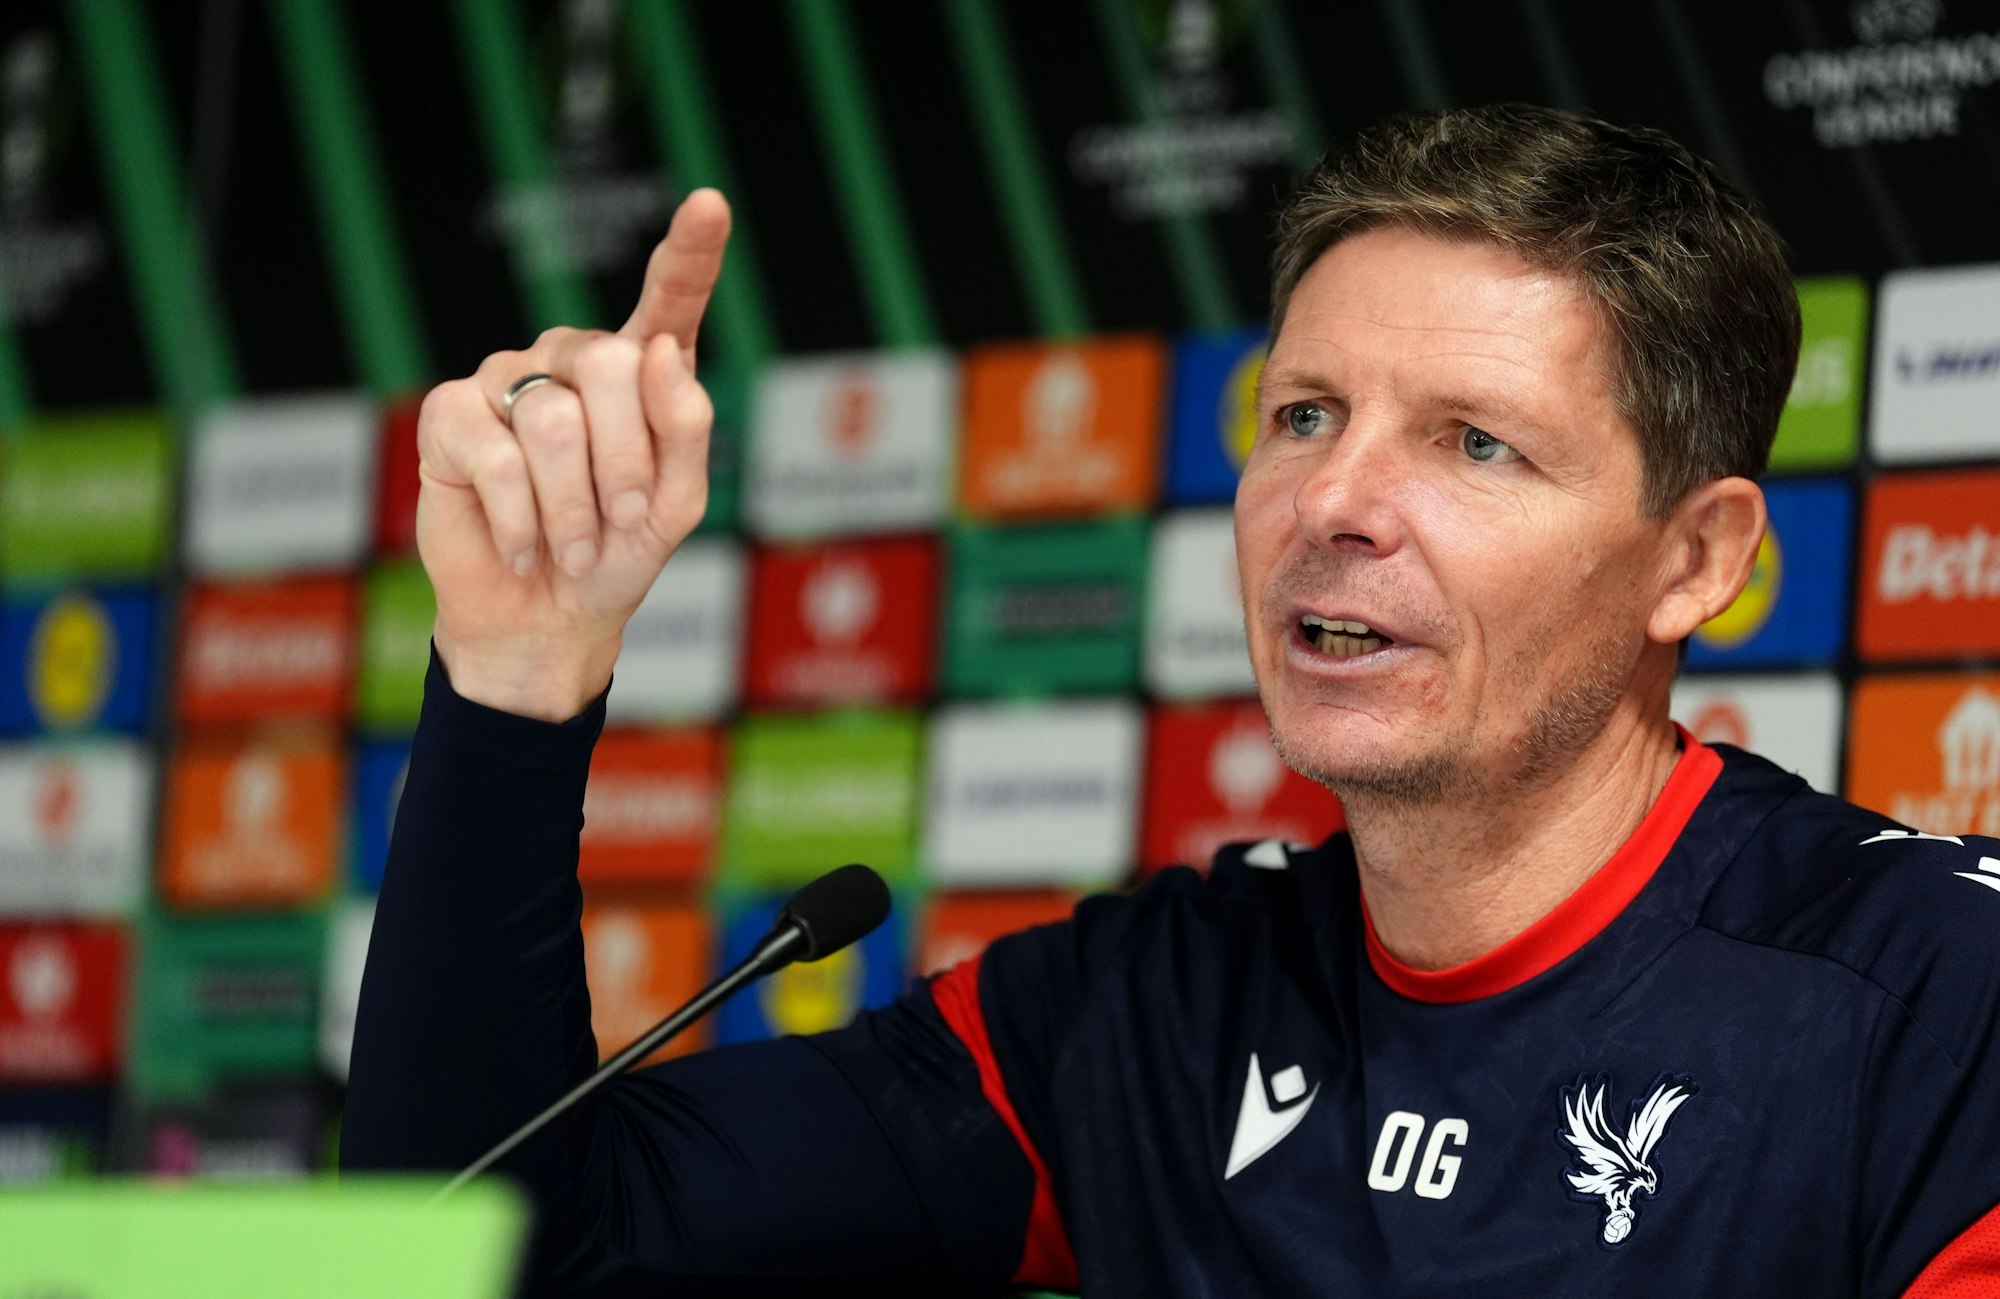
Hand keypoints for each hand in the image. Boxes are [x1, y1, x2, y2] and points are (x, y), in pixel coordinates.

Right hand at [415, 189, 730, 719]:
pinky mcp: (451, 416)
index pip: (669, 298)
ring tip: (574, 547)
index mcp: (639, 372)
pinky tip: (525, 547)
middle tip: (620, 521)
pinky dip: (523, 520)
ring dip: (575, 506)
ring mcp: (507, 380)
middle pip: (610, 364)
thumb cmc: (616, 552)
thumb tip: (659, 354)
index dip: (690, 251)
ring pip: (554, 420)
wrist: (546, 617)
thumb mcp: (676, 506)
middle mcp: (572, 360)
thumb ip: (685, 431)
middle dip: (626, 462)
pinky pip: (496, 457)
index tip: (709, 203)